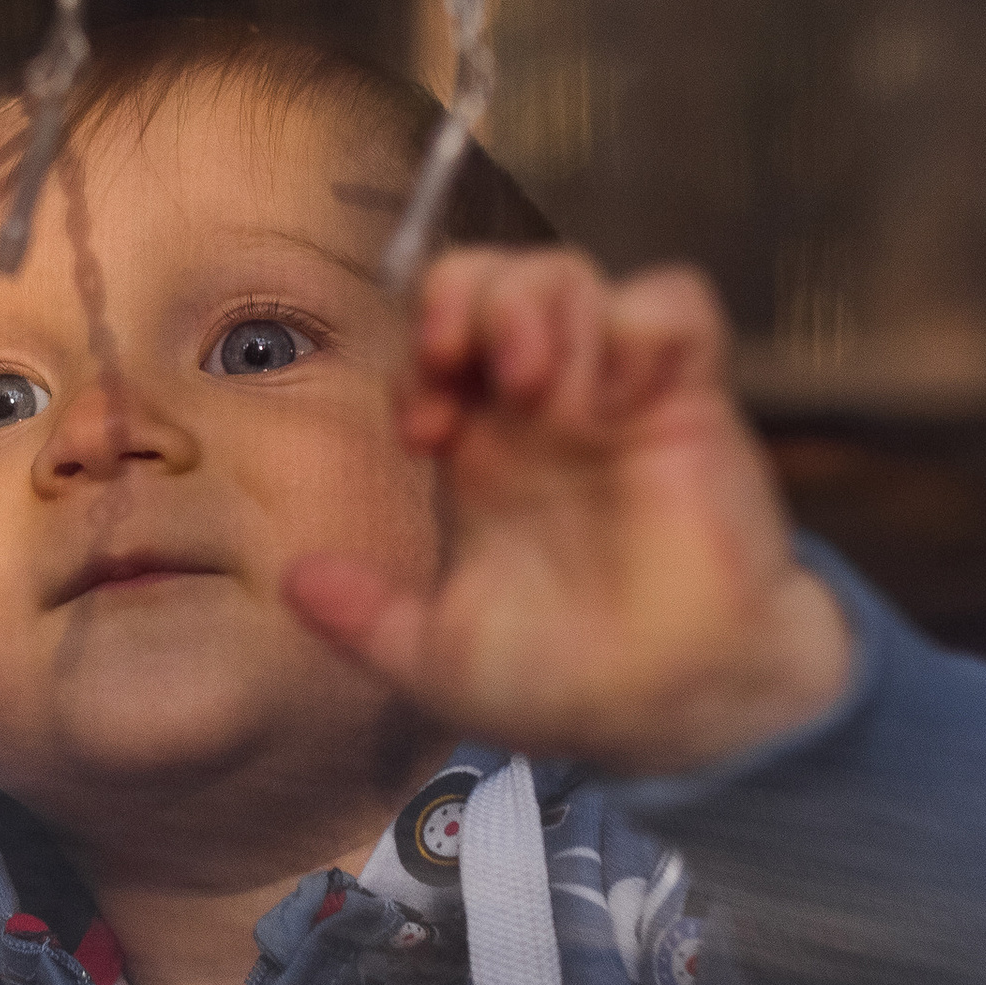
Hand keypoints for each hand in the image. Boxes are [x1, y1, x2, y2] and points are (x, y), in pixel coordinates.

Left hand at [285, 251, 850, 773]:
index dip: (417, 360)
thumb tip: (294, 580)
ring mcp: (617, 396)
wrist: (683, 711)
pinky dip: (638, 322)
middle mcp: (544, 409)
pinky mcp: (691, 400)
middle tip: (464, 367)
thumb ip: (367, 624)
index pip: (435, 342)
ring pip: (570, 272)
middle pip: (492, 280)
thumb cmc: (573, 685)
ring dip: (539, 307)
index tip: (423, 435)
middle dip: (468, 299)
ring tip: (541, 388)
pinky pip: (672, 303)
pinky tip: (618, 393)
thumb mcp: (443, 662)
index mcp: (483, 450)